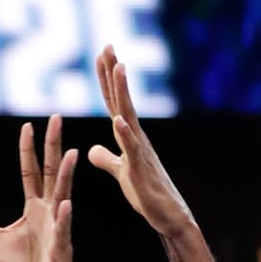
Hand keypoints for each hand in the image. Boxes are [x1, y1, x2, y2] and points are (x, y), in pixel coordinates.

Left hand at [0, 117, 75, 261]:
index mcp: (33, 209)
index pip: (31, 173)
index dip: (28, 150)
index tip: (27, 125)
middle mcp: (48, 214)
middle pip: (51, 174)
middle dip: (53, 146)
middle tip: (56, 118)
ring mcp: (57, 230)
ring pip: (62, 197)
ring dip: (66, 176)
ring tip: (70, 153)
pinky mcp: (60, 252)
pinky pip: (63, 232)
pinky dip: (64, 219)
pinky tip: (66, 205)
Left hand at [88, 45, 192, 237]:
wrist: (168, 216)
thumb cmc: (147, 194)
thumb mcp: (120, 173)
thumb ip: (106, 158)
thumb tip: (92, 148)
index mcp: (128, 137)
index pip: (114, 102)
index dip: (106, 79)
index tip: (101, 53)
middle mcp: (136, 138)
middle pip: (121, 101)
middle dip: (114, 74)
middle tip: (108, 45)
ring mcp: (140, 152)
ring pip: (129, 117)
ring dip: (124, 93)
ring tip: (119, 68)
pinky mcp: (141, 171)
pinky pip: (132, 150)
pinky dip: (124, 135)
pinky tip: (117, 120)